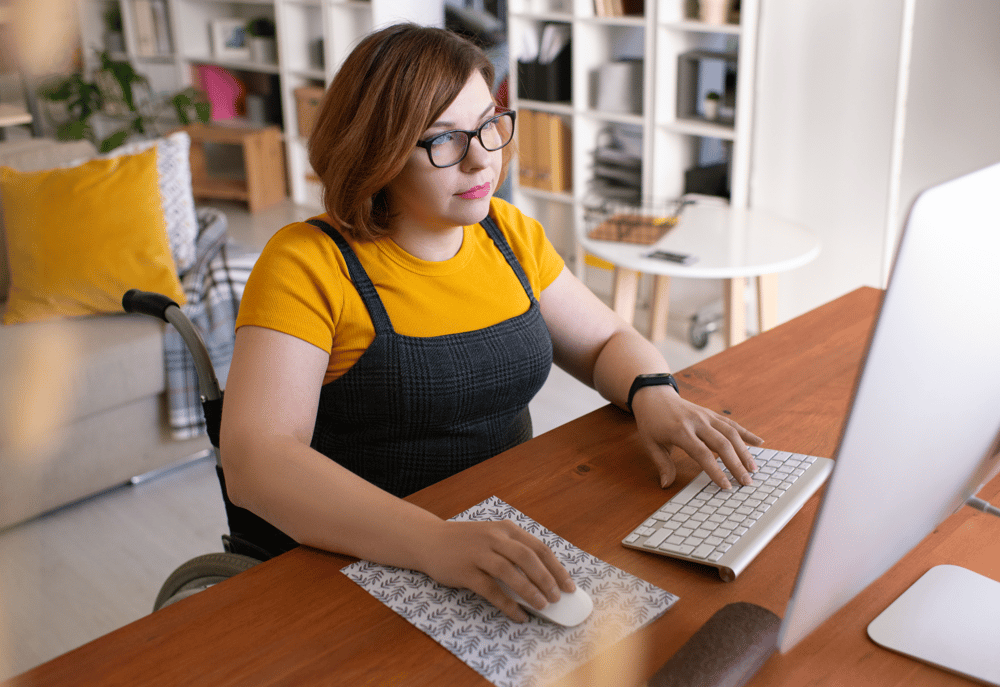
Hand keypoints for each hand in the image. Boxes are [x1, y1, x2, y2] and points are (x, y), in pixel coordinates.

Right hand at [415, 519, 575, 621]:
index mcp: (506, 529)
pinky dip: (508, 604)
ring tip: (543, 605)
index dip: (556, 568)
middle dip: (547, 579)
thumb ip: (514, 551)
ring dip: (530, 591)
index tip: (569, 585)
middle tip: (558, 597)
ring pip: (511, 572)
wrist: (429, 540)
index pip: (539, 547)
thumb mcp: (493, 537)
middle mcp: (494, 538)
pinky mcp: (466, 571)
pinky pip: (491, 590)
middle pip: (528, 558)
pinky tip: (519, 614)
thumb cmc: (466, 542)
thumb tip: (544, 579)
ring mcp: (479, 554)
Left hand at [631, 385, 763, 489]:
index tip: (726, 486)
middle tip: (747, 482)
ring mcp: (706, 416)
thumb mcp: (650, 444)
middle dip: (736, 464)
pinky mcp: (711, 414)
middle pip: (722, 444)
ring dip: (745, 451)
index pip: (702, 454)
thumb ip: (661, 464)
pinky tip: (759, 443)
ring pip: (731, 433)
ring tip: (754, 468)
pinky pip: (731, 424)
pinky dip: (746, 433)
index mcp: (680, 431)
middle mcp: (697, 422)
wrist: (654, 395)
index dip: (716, 471)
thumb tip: (666, 485)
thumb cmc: (651, 421)